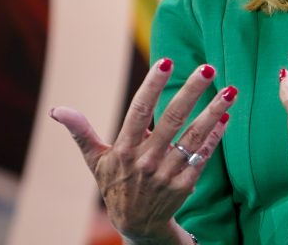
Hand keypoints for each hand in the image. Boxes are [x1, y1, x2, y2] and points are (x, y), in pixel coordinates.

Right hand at [50, 59, 235, 240]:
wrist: (136, 226)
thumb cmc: (115, 184)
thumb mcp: (95, 161)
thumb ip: (81, 132)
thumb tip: (57, 110)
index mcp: (124, 149)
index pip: (138, 111)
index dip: (152, 86)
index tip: (166, 61)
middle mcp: (146, 160)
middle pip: (172, 119)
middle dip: (191, 92)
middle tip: (208, 68)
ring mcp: (168, 173)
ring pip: (194, 137)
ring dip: (213, 112)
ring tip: (230, 90)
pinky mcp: (185, 184)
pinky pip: (203, 155)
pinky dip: (216, 136)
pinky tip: (226, 116)